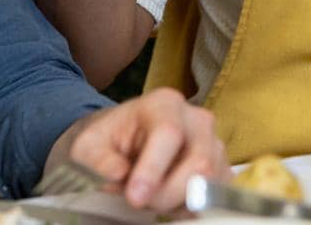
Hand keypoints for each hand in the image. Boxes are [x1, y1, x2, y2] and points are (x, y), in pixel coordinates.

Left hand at [49, 87, 227, 210]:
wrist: (126, 143)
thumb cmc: (109, 142)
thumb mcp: (89, 146)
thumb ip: (98, 159)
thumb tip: (118, 174)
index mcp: (164, 104)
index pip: (169, 134)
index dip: (153, 169)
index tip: (134, 197)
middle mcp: (197, 119)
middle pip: (199, 163)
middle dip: (167, 193)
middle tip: (139, 201)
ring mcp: (214, 145)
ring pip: (210, 183)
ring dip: (178, 201)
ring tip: (152, 196)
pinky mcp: (222, 169)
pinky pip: (216, 196)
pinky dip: (190, 206)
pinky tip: (169, 201)